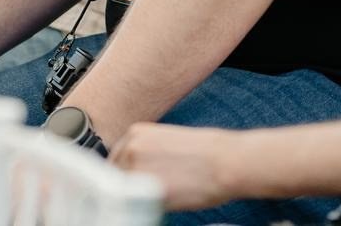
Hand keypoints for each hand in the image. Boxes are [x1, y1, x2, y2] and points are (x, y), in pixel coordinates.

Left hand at [113, 123, 238, 210]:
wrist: (226, 162)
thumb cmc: (206, 154)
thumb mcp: (167, 142)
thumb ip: (144, 153)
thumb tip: (132, 171)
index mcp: (136, 133)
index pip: (115, 159)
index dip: (123, 175)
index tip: (132, 184)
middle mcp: (130, 147)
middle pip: (114, 176)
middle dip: (127, 186)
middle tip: (147, 193)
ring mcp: (134, 169)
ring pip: (122, 192)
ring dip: (135, 197)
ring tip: (160, 195)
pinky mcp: (145, 191)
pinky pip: (134, 206)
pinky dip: (144, 208)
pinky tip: (164, 202)